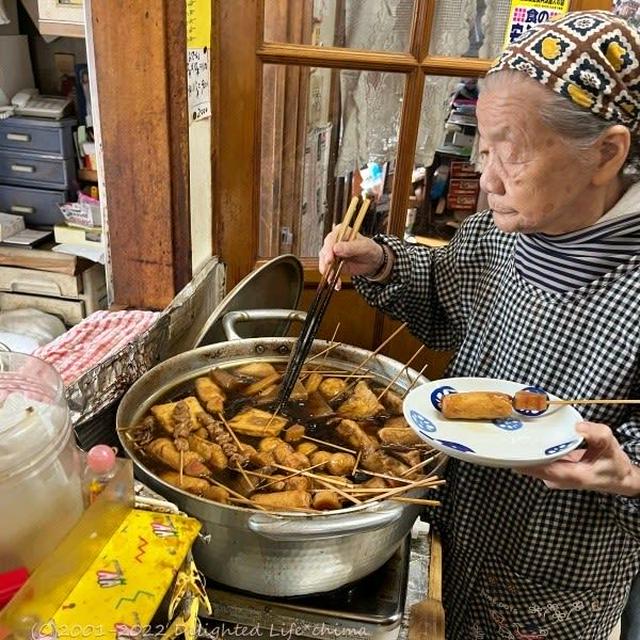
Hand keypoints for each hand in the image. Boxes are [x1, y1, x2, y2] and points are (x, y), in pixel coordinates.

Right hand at [319, 228, 384, 287]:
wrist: (373, 261)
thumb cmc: (369, 249)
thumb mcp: (363, 247)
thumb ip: (350, 247)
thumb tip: (336, 248)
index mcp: (341, 232)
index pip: (331, 239)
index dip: (329, 249)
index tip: (330, 259)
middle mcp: (334, 242)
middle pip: (325, 252)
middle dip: (325, 263)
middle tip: (329, 271)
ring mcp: (332, 254)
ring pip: (324, 263)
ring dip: (328, 273)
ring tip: (333, 280)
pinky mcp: (333, 264)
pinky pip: (329, 272)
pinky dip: (332, 279)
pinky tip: (336, 284)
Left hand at [518, 421, 639, 496]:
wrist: (618, 478)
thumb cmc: (613, 463)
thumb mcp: (610, 446)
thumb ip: (596, 434)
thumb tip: (578, 426)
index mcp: (573, 476)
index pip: (541, 469)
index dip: (524, 459)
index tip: (511, 448)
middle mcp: (559, 479)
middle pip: (531, 466)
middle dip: (521, 451)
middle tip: (509, 432)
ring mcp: (554, 477)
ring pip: (532, 464)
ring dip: (524, 451)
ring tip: (513, 432)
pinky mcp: (552, 473)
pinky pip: (537, 462)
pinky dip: (531, 451)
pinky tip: (525, 439)